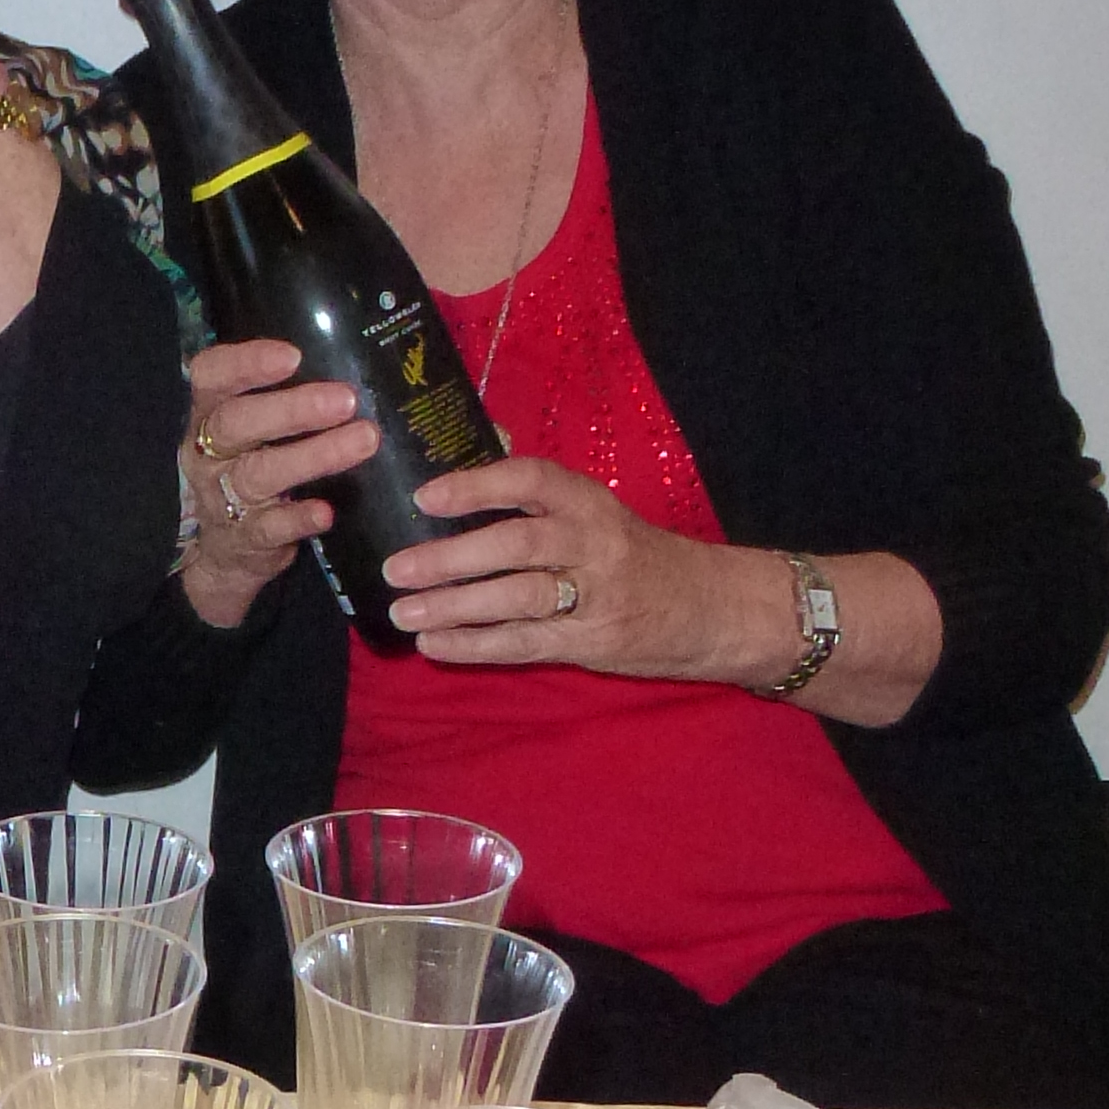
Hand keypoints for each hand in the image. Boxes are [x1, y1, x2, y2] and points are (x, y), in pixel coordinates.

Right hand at [176, 336, 373, 630]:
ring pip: (258, 473)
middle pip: (236, 423)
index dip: (246, 363)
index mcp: (209, 413)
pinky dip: (299, 518)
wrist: (227, 552)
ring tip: (364, 440)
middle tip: (347, 399)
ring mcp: (223, 497)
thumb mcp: (254, 429)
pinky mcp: (246, 538)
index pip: (211, 376)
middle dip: (292, 409)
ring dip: (313, 456)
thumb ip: (284, 396)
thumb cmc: (252, 466)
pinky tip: (327, 511)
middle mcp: (208, 452)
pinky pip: (270, 527)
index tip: (293, 356)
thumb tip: (356, 359)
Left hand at [385, 455, 737, 669]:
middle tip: (397, 568)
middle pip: (517, 544)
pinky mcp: (592, 641)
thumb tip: (472, 462)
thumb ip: (540, 498)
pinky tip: (434, 645)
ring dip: (454, 606)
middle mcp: (593, 542)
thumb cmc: (636, 555)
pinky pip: (525, 643)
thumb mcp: (598, 513)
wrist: (711, 608)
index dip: (476, 486)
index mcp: (589, 501)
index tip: (425, 496)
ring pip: (517, 597)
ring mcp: (595, 595)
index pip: (530, 481)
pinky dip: (475, 646)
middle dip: (451, 557)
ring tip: (405, 611)